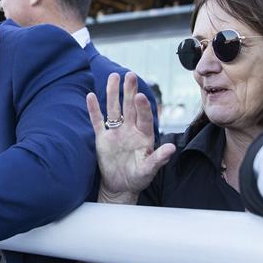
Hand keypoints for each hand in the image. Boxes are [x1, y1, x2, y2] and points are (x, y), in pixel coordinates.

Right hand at [88, 72, 174, 202]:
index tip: (140, 95)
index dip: (142, 107)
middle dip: (129, 92)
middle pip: (129, 107)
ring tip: (113, 77)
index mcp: (143, 135)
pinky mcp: (102, 138)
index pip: (144, 118)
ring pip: (113, 109)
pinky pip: (97, 122)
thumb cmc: (138, 178)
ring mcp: (115, 132)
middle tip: (130, 75)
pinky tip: (90, 96)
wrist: (121, 187)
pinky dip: (94, 110)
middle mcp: (130, 130)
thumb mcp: (149, 170)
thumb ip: (158, 159)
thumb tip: (171, 149)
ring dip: (113, 93)